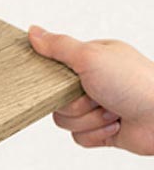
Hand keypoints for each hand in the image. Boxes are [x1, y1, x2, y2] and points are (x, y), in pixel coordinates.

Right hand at [29, 26, 153, 154]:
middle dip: (75, 103)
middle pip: (56, 100)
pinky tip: (115, 125)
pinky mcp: (101, 130)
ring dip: (89, 119)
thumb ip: (58, 46)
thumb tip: (33, 31)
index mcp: (90, 60)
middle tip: (97, 95)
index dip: (56, 80)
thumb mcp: (90, 56)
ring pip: (65, 121)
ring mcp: (97, 107)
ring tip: (112, 110)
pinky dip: (96, 134)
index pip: (53, 70)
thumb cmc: (135, 83)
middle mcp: (92, 83)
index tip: (71, 80)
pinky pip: (78, 138)